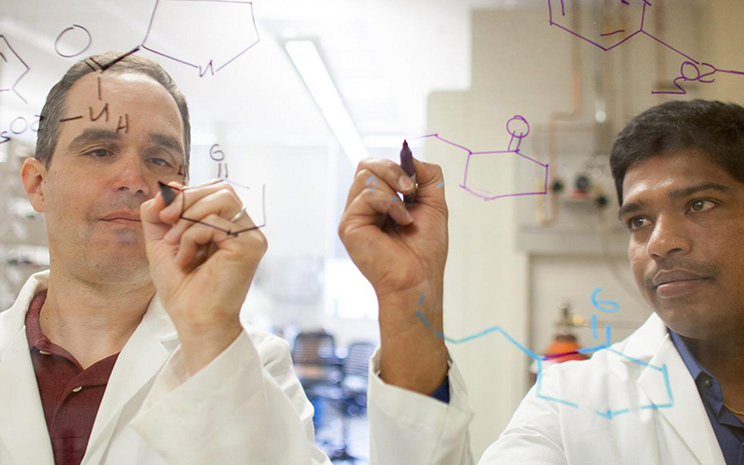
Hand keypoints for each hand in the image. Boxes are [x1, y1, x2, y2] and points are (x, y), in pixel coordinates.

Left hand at [140, 180, 266, 373]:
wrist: (193, 321)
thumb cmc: (183, 289)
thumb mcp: (163, 242)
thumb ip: (161, 214)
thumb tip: (167, 186)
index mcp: (232, 227)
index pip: (216, 190)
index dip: (187, 194)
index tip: (161, 214)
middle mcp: (246, 229)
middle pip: (222, 188)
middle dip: (186, 200)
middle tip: (164, 221)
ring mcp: (252, 237)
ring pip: (222, 198)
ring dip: (188, 217)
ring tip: (175, 243)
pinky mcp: (249, 246)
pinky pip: (216, 222)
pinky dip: (192, 235)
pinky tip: (186, 258)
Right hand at [338, 157, 448, 393]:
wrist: (420, 277)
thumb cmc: (425, 249)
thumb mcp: (434, 204)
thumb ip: (428, 176)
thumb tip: (412, 157)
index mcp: (379, 201)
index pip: (375, 166)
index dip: (395, 165)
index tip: (414, 181)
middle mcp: (363, 206)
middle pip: (365, 164)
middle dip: (392, 169)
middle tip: (410, 188)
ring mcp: (353, 215)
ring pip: (366, 176)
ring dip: (393, 190)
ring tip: (406, 215)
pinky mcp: (348, 226)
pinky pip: (367, 196)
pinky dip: (390, 205)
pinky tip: (401, 222)